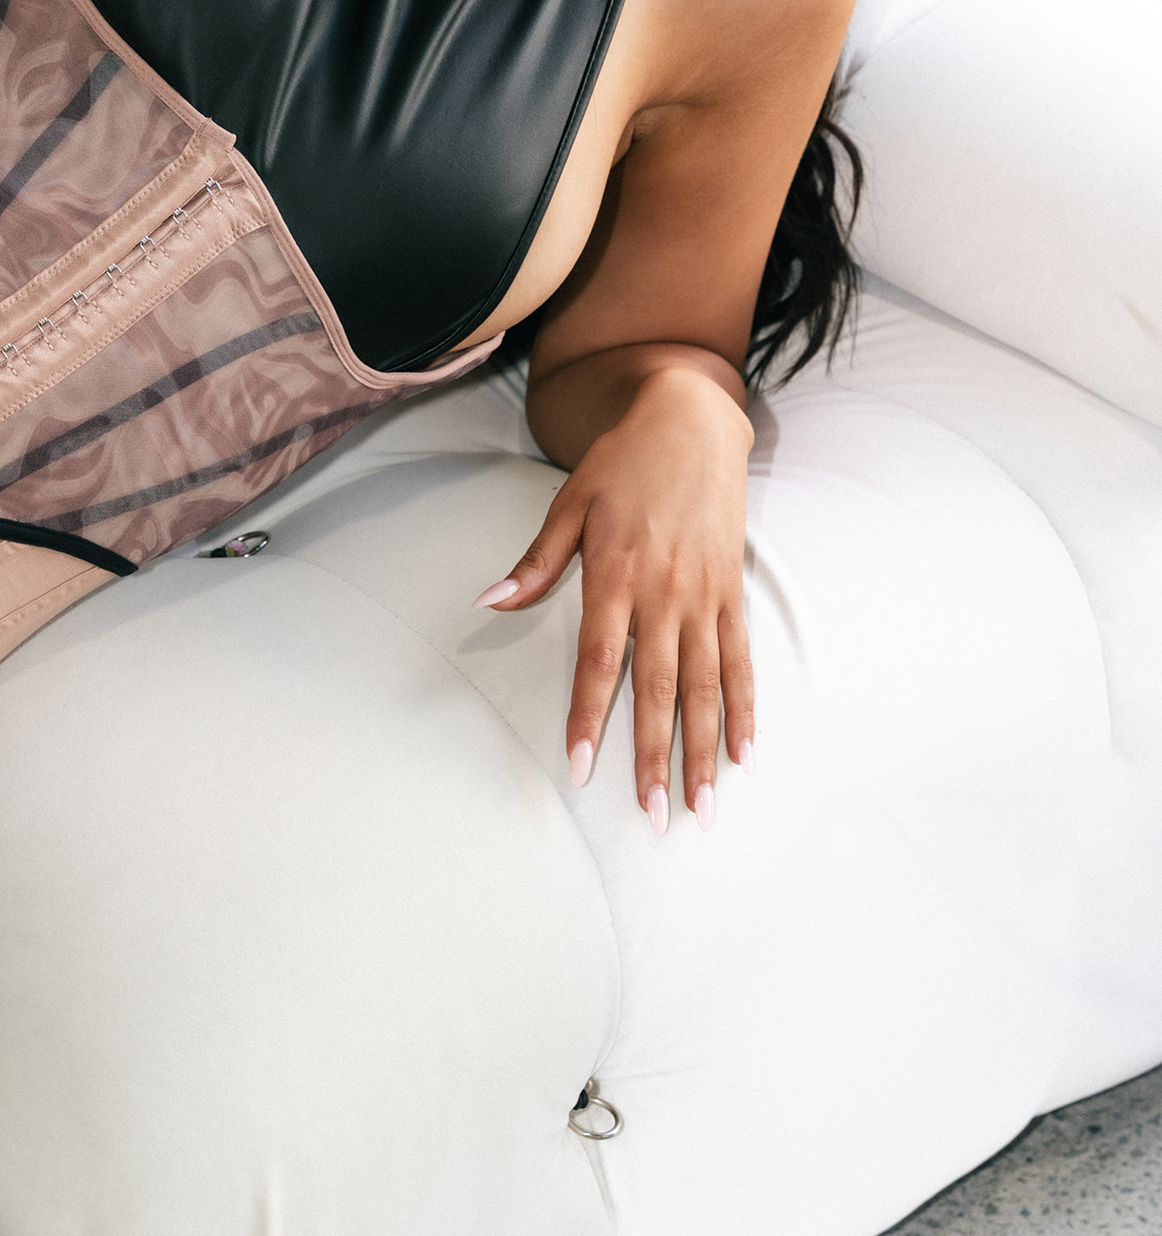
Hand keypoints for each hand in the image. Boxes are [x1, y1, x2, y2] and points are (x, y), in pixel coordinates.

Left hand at [475, 366, 754, 831]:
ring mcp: (706, 595)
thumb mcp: (570, 502)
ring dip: (705, 750)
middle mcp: (666, 592)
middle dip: (655, 756)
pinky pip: (741, 660)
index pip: (602, 660)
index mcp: (617, 573)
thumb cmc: (623, 463)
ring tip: (704, 807)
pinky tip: (746, 755)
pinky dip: (743, 709)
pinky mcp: (732, 592)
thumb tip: (489, 600)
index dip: (591, 716)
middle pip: (660, 688)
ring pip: (706, 686)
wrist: (694, 420)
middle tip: (654, 815)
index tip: (581, 767)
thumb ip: (537, 562)